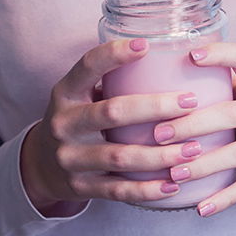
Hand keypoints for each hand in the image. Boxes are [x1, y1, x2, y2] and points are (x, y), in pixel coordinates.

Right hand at [20, 39, 201, 215]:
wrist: (40, 165)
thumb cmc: (77, 120)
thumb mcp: (80, 95)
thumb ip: (113, 81)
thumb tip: (170, 57)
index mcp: (65, 92)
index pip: (87, 66)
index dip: (114, 54)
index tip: (146, 45)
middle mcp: (64, 123)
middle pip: (112, 112)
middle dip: (156, 107)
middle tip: (191, 102)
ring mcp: (70, 158)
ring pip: (120, 156)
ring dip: (161, 154)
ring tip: (194, 148)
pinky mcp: (79, 187)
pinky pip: (118, 191)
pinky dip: (148, 190)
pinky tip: (174, 185)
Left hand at [153, 42, 235, 216]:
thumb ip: (208, 89)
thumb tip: (144, 82)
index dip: (220, 54)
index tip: (190, 56)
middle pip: (233, 112)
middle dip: (192, 125)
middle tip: (158, 135)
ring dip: (205, 165)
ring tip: (174, 174)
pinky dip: (226, 198)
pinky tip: (202, 208)